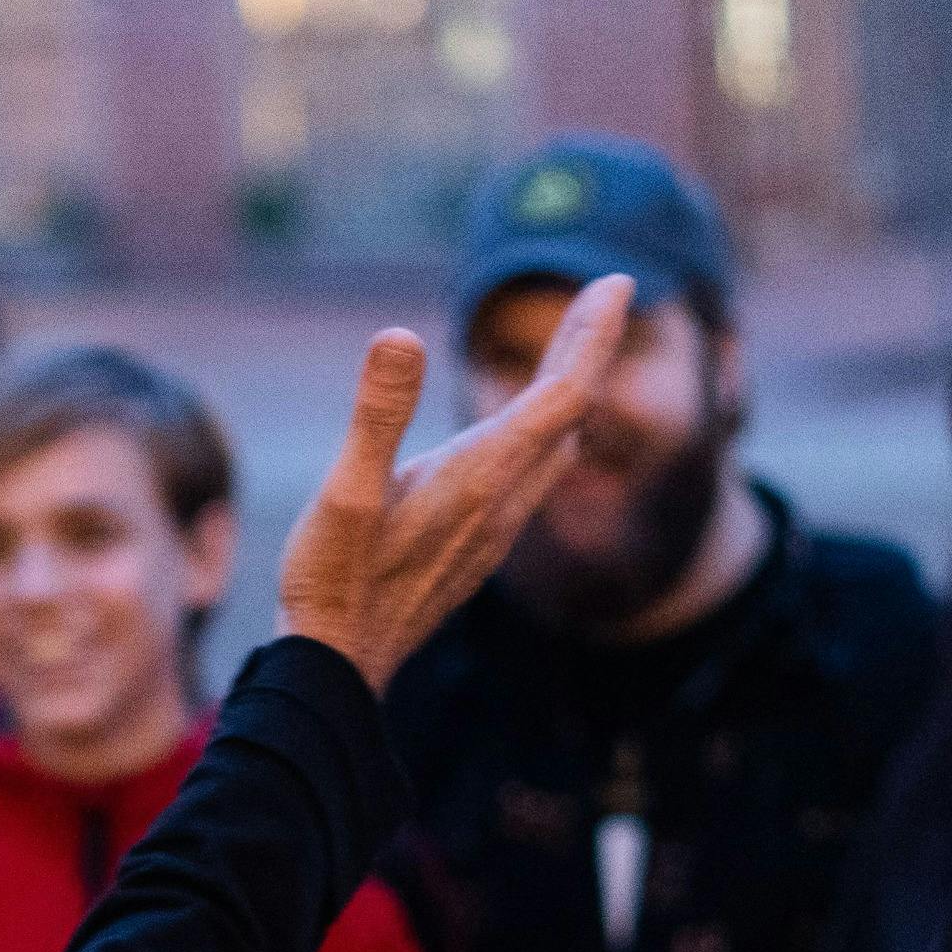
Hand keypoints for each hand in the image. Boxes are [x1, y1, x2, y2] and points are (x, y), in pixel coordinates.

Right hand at [279, 275, 635, 691]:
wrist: (342, 669)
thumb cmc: (334, 582)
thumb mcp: (344, 493)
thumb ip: (377, 415)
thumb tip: (400, 336)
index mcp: (480, 477)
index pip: (562, 395)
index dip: (592, 336)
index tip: (618, 281)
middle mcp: (501, 501)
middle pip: (568, 413)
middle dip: (588, 347)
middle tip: (608, 291)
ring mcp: (494, 528)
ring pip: (555, 446)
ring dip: (568, 389)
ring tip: (574, 343)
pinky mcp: (478, 545)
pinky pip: (534, 473)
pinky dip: (545, 428)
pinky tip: (530, 428)